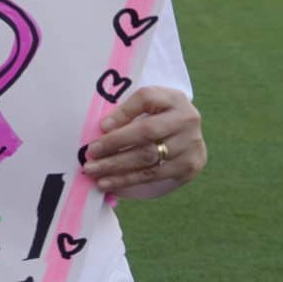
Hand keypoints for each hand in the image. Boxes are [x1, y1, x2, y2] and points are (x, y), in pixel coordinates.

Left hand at [82, 85, 204, 199]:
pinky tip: (109, 182)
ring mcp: (191, 144)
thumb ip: (128, 111)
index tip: (102, 126)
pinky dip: (127, 180)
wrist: (188, 136)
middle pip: (147, 131)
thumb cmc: (160, 118)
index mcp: (175, 99)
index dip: (123, 112)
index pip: (147, 99)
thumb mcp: (150, 106)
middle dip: (115, 143)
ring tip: (94, 171)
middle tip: (91, 153)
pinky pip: (153, 176)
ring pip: (148, 157)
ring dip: (117, 167)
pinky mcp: (190, 166)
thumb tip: (105, 128)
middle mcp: (187, 120)